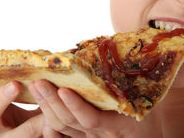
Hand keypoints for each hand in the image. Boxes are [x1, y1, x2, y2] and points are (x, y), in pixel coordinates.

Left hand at [29, 80, 161, 137]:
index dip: (75, 106)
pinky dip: (48, 122)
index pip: (91, 119)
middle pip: (70, 122)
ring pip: (62, 127)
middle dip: (51, 101)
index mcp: (117, 125)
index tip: (63, 89)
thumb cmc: (148, 116)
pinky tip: (40, 108)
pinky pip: (62, 134)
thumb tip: (116, 53)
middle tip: (38, 81)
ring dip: (46, 107)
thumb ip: (132, 82)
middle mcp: (100, 135)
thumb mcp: (144, 99)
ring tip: (36, 87)